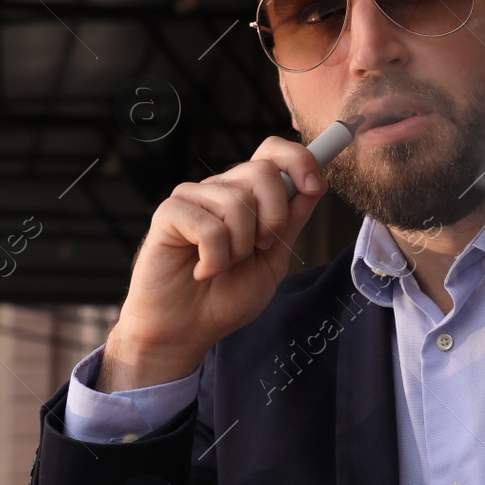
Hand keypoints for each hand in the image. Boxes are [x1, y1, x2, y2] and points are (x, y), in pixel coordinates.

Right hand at [101, 137, 328, 390]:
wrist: (186, 330)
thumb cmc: (224, 298)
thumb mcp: (273, 261)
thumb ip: (291, 222)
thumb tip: (315, 183)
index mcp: (247, 197)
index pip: (273, 153)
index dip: (299, 160)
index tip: (314, 186)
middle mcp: (220, 190)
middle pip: (262, 171)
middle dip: (274, 218)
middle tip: (257, 250)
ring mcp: (193, 198)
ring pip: (237, 201)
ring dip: (239, 248)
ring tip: (222, 267)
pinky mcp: (169, 213)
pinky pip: (209, 226)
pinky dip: (215, 259)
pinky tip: (203, 271)